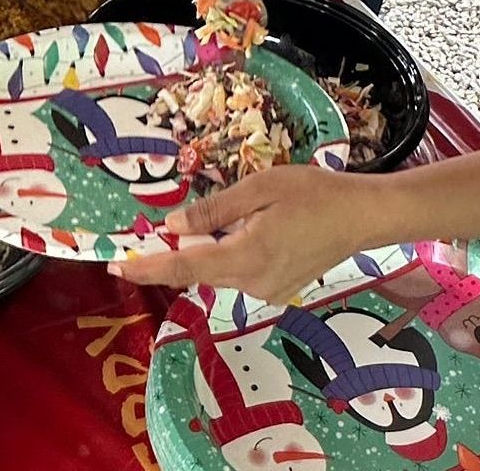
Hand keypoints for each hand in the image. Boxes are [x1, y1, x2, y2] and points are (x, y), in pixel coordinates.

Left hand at [111, 164, 365, 303]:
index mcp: (247, 256)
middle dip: (173, 256)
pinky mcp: (278, 289)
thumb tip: (172, 228)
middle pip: (200, 271)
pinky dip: (231, 253)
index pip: (185, 268)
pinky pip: (241, 272)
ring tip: (227, 219)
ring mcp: (268, 291)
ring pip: (221, 270)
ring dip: (208, 250)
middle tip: (149, 239)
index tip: (118, 266)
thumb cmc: (312, 192)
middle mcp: (254, 282)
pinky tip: (249, 228)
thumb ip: (214, 210)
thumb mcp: (260, 188)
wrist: (361, 216)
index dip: (148, 268)